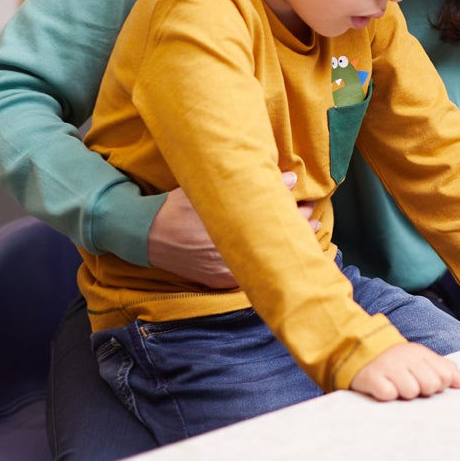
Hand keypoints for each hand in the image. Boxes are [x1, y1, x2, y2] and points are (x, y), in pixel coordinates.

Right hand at [146, 173, 317, 288]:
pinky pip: (252, 274)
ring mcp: (225, 274)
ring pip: (266, 261)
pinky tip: (281, 253)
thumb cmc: (176, 209)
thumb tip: (289, 177)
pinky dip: (268, 262)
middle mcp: (228, 259)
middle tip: (314, 216)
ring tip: (308, 231)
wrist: (145, 236)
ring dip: (285, 246)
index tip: (310, 203)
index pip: (270, 224)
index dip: (295, 214)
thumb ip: (247, 185)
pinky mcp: (220, 282)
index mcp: (227, 234)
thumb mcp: (207, 192)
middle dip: (295, 228)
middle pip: (272, 244)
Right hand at [349, 343, 459, 400]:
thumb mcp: (420, 359)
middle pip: (431, 385)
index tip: (426, 382)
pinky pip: (388, 394)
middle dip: (423, 390)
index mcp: (421, 353)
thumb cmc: (395, 361)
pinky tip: (381, 388)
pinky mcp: (371, 377)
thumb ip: (443, 367)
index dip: (438, 384)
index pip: (445, 375)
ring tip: (395, 386)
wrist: (358, 350)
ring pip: (411, 391)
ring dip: (403, 394)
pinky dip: (385, 395)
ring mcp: (388, 366)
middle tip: (410, 385)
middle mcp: (406, 357)